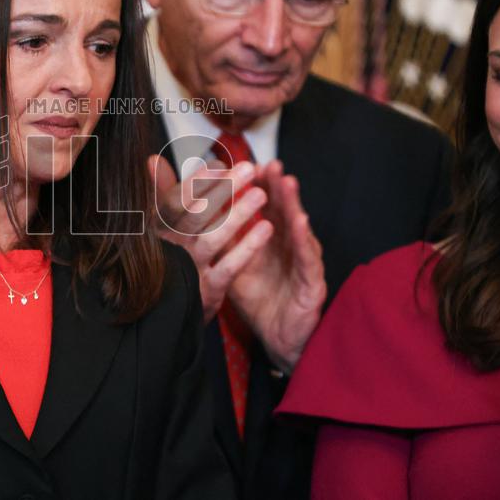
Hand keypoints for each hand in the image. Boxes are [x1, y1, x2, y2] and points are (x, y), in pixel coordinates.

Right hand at [148, 153, 272, 323]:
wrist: (162, 317)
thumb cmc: (166, 263)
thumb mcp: (159, 229)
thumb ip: (161, 194)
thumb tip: (152, 160)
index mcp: (159, 229)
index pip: (177, 199)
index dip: (198, 181)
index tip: (219, 164)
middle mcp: (172, 247)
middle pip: (196, 214)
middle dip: (223, 189)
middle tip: (248, 168)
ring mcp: (190, 269)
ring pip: (213, 238)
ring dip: (238, 214)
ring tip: (261, 195)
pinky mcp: (207, 290)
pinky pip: (229, 266)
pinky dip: (248, 247)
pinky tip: (266, 229)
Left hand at [225, 161, 325, 373]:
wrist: (278, 336)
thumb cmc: (259, 295)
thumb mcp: (230, 261)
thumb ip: (214, 234)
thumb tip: (187, 209)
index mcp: (270, 237)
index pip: (264, 205)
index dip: (255, 185)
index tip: (243, 162)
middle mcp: (289, 244)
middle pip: (283, 210)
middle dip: (276, 185)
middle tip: (269, 162)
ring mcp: (303, 262)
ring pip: (297, 229)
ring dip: (293, 204)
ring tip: (286, 182)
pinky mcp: (312, 283)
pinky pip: (308, 260)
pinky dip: (304, 240)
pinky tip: (301, 223)